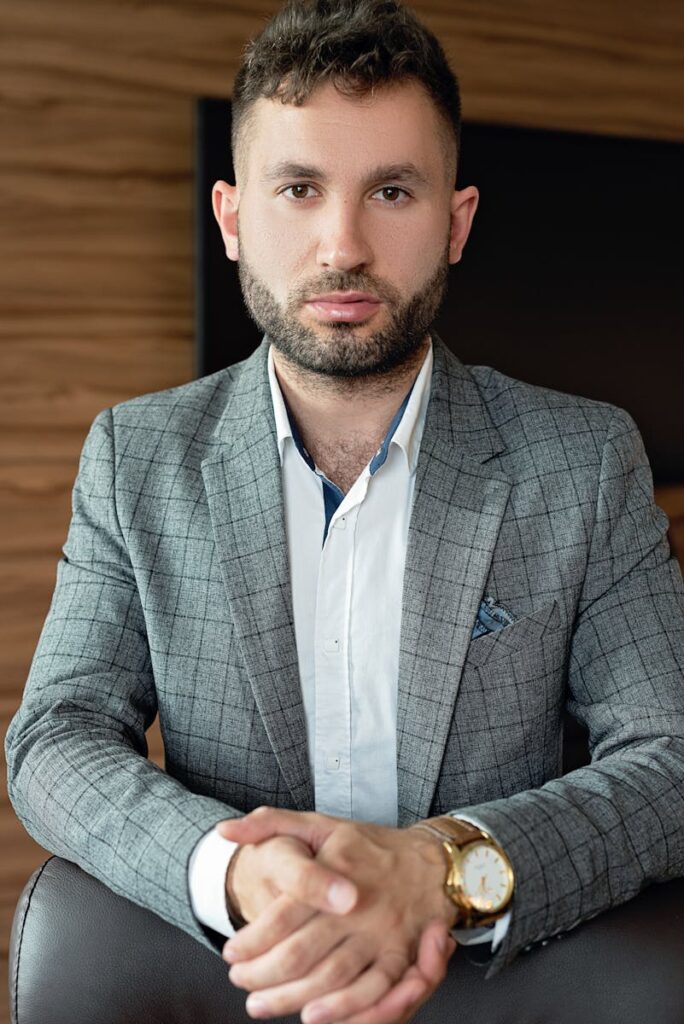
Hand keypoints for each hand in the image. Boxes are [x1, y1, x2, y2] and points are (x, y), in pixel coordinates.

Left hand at [217, 808, 457, 1021]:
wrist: (429, 861)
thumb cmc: (366, 845)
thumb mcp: (319, 823)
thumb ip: (269, 824)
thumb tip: (224, 831)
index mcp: (334, 869)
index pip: (282, 915)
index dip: (250, 940)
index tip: (231, 952)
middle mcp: (357, 906)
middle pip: (300, 953)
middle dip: (261, 975)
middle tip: (239, 980)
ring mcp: (380, 934)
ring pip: (329, 977)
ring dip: (291, 998)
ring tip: (261, 1004)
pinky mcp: (400, 956)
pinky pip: (371, 990)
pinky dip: (342, 1009)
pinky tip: (314, 1016)